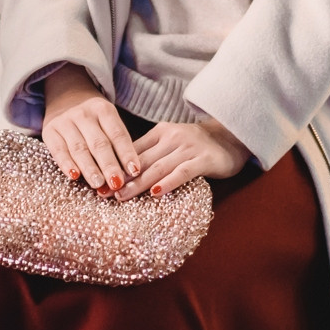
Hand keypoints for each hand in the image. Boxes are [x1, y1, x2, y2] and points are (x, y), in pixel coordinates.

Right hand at [40, 66, 138, 193]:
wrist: (65, 97)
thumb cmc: (93, 118)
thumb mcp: (107, 120)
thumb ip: (117, 143)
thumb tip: (129, 173)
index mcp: (104, 110)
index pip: (117, 134)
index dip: (126, 153)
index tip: (134, 171)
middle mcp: (84, 114)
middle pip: (99, 143)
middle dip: (109, 165)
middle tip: (117, 183)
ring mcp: (65, 121)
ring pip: (79, 148)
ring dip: (90, 168)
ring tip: (99, 184)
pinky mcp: (49, 131)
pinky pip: (58, 149)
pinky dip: (66, 163)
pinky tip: (74, 176)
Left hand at [112, 116, 249, 200]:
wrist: (231, 137)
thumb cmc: (195, 145)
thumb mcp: (170, 144)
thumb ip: (150, 155)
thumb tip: (121, 174)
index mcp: (160, 132)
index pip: (133, 150)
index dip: (114, 167)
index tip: (98, 183)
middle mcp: (172, 137)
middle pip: (142, 160)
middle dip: (121, 178)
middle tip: (103, 194)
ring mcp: (188, 147)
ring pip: (158, 167)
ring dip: (139, 183)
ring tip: (122, 196)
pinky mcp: (204, 159)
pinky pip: (183, 172)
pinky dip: (168, 182)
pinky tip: (156, 193)